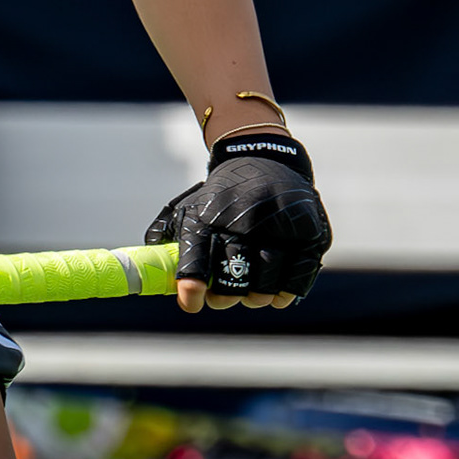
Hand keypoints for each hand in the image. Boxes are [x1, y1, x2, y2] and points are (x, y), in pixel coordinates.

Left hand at [146, 132, 331, 314]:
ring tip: (250, 294)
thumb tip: (149, 278)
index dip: (192, 282)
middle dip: (225, 296)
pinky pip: (298, 276)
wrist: (264, 158)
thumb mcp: (189, 206)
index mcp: (210, 210)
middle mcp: (245, 215)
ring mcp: (281, 223)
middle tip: (220, 299)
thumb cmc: (221, 195)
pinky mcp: (310, 232)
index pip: (197, 252)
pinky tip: (276, 292)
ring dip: (256, 296)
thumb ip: (167, 239)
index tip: (190, 301)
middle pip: (234, 275)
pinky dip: (285, 291)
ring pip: (267, 281)